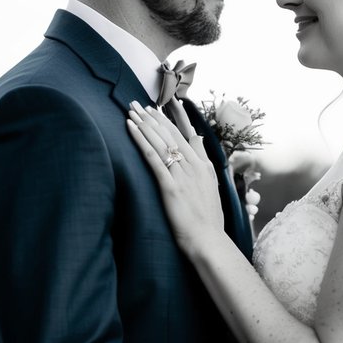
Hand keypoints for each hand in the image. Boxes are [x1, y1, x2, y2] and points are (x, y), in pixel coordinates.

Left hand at [127, 102, 225, 256]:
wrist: (209, 240)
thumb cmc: (208, 220)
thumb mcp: (211, 188)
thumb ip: (204, 165)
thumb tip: (198, 143)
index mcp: (203, 166)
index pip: (186, 134)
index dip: (175, 117)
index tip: (166, 102)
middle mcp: (194, 165)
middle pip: (170, 134)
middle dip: (153, 116)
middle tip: (138, 103)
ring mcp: (182, 174)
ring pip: (160, 141)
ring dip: (144, 123)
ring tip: (131, 110)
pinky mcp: (170, 185)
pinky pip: (153, 157)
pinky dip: (141, 139)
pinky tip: (130, 128)